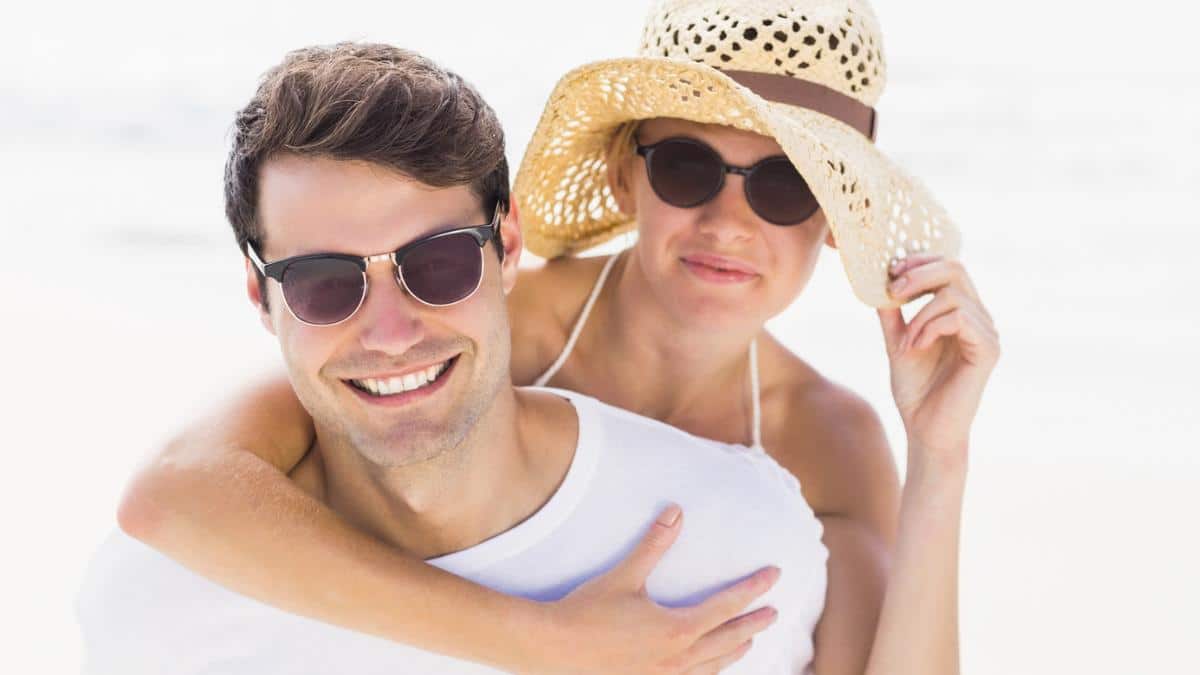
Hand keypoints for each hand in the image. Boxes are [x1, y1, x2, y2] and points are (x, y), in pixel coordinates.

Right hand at [536, 505, 780, 674]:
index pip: (727, 607)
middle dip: (753, 624)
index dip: (753, 590)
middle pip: (727, 639)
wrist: (554, 649)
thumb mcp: (625, 575)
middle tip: (775, 613)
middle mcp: (678, 658)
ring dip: (733, 652)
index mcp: (678, 629)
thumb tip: (676, 512)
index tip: (774, 576)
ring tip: (748, 642)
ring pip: (712, 666)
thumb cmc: (587, 610)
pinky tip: (706, 669)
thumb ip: (654, 544)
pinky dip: (707, 673)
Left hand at [877, 255, 999, 464]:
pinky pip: (959, 317)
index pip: (949, 267)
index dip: (920, 261)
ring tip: (903, 342)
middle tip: (892, 289)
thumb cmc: (915, 389)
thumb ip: (892, 313)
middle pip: (956, 268)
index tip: (890, 269)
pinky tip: (915, 347)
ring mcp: (987, 332)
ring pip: (954, 294)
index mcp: (960, 311)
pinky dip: (930, 327)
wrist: (925, 429)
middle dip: (918, 274)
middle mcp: (979, 317)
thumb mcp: (896, 341)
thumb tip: (877, 280)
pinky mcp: (988, 350)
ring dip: (918, 314)